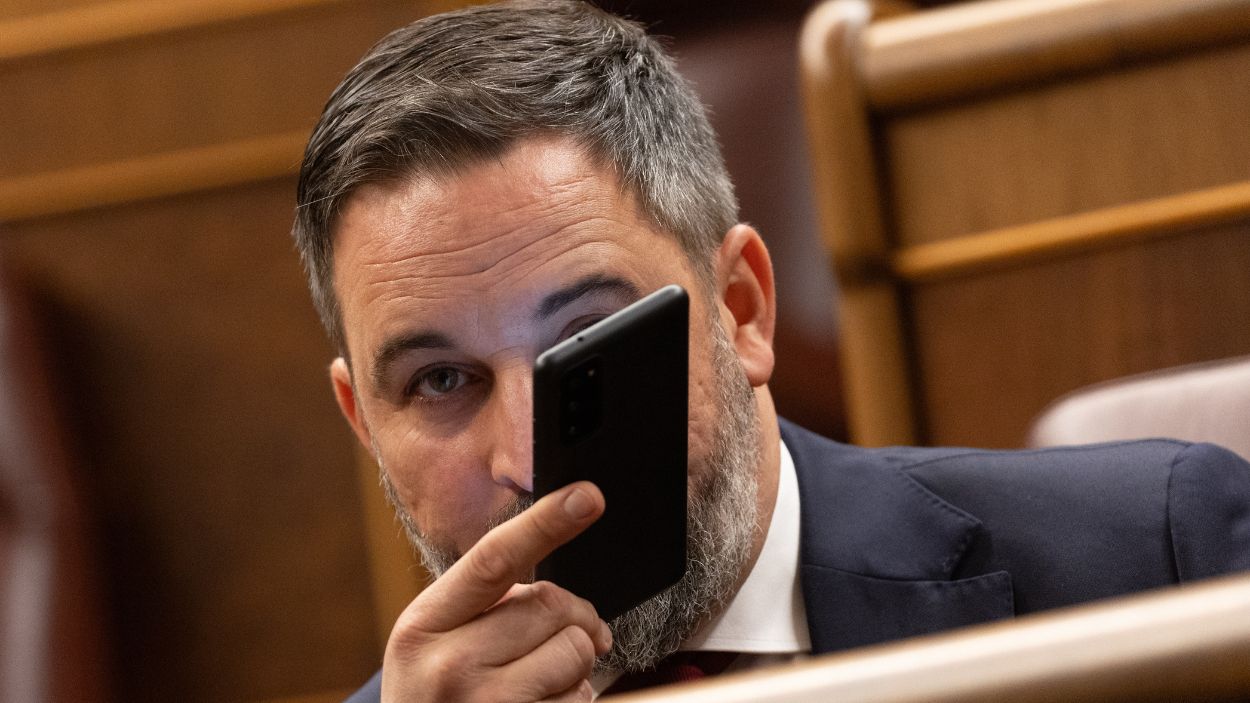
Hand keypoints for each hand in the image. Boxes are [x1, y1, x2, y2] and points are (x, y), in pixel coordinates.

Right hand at [381, 482, 611, 701]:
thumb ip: (492, 606)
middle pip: (550, 605)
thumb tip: (585, 616)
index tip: (588, 496)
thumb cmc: (438, 698)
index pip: (494, 561)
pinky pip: (582, 700)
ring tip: (535, 686)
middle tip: (549, 641)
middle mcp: (447, 668)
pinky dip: (575, 701)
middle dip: (568, 618)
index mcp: (423, 626)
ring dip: (573, 667)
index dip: (546, 523)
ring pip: (575, 654)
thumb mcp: (436, 643)